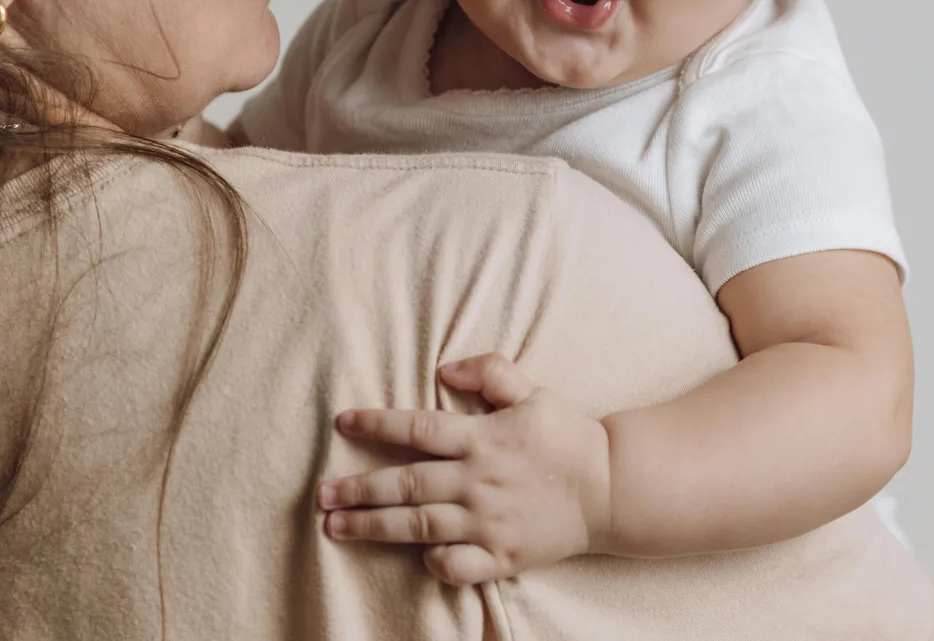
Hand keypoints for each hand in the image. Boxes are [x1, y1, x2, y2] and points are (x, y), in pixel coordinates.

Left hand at [317, 353, 611, 583]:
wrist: (612, 487)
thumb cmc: (566, 434)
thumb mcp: (530, 389)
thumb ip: (487, 370)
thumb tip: (442, 366)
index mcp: (479, 438)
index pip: (416, 428)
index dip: (376, 423)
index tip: (343, 422)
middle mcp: (476, 481)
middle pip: (406, 484)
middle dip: (359, 489)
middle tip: (321, 494)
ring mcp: (487, 522)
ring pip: (419, 525)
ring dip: (374, 527)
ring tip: (337, 528)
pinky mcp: (502, 555)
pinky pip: (458, 566)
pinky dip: (434, 563)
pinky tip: (415, 555)